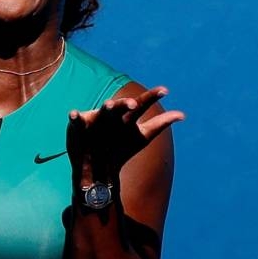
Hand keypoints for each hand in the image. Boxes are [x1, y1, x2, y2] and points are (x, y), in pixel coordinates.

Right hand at [67, 87, 183, 181]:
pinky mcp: (78, 126)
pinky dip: (75, 117)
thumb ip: (160, 123)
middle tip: (135, 104)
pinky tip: (74, 115)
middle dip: (127, 104)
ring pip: (102, 111)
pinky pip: (76, 121)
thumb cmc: (120, 148)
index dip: (152, 96)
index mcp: (127, 117)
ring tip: (110, 106)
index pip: (141, 104)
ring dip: (107, 108)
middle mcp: (112, 115)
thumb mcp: (142, 136)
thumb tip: (183, 114)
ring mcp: (95, 119)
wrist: (98, 167)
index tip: (165, 91)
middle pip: (121, 106)